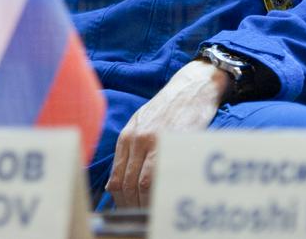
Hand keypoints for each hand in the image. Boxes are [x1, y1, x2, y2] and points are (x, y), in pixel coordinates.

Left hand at [106, 60, 229, 208]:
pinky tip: (164, 199)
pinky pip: (162, 175)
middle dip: (132, 206)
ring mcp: (154, 142)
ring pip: (142, 184)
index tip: (127, 211)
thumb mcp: (141, 125)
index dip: (120, 201)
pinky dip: (160, 192)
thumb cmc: (167, 109)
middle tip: (140, 217)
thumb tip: (115, 184)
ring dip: (146, 203)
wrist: (190, 89)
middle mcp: (136, 140)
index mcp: (126, 137)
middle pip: (127, 184)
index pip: (116, 179)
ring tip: (152, 213)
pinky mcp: (173, 142)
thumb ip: (129, 151)